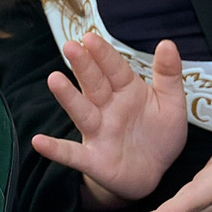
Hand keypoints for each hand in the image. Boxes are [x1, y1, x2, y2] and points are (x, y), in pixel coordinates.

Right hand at [30, 35, 191, 208]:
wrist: (154, 173)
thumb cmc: (160, 135)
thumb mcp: (172, 104)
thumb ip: (169, 75)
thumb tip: (167, 43)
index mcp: (127, 91)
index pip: (114, 68)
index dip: (103, 54)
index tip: (90, 37)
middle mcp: (107, 108)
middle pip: (94, 84)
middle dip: (83, 66)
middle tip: (71, 47)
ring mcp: (97, 132)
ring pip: (81, 112)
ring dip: (68, 97)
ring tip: (54, 79)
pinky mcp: (93, 159)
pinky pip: (72, 154)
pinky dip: (56, 149)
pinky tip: (39, 142)